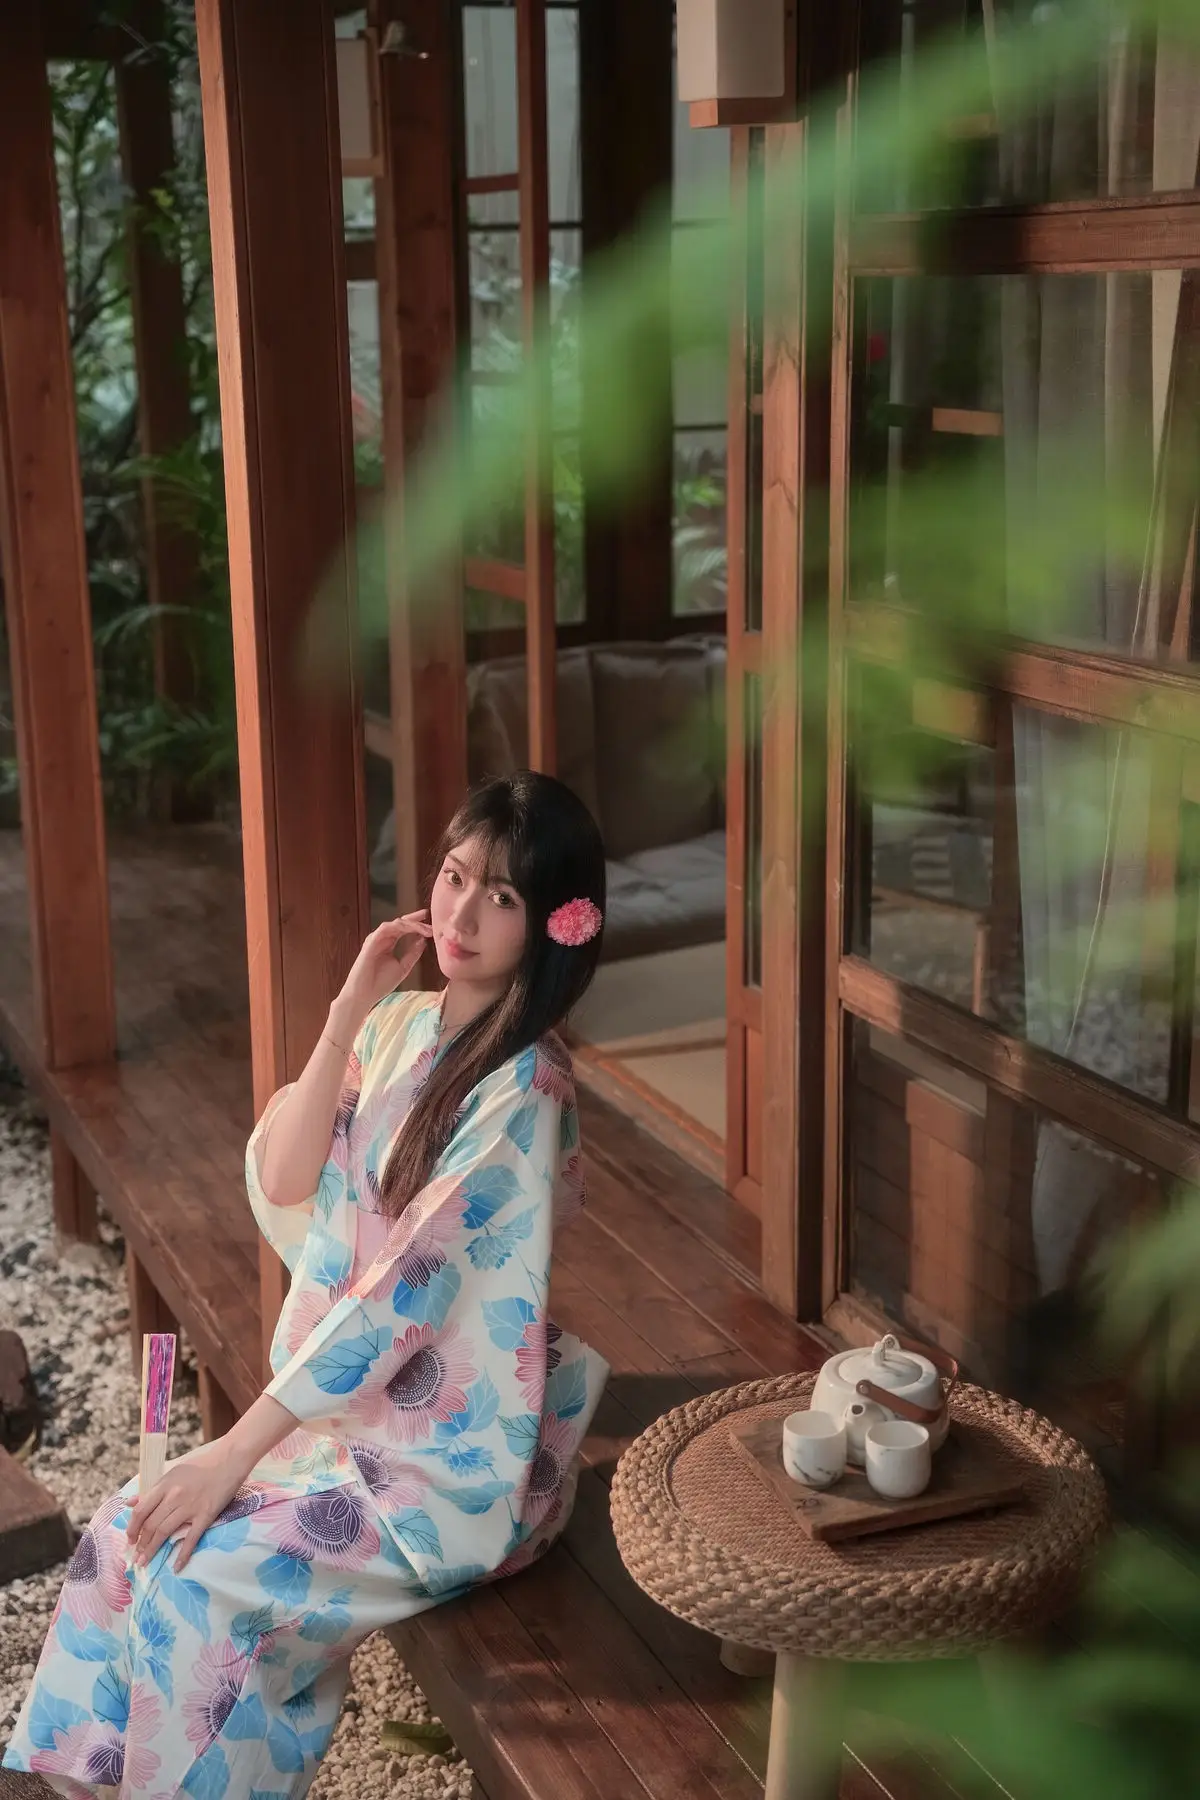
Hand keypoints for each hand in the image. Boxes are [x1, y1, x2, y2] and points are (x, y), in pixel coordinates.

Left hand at [125, 1437, 247, 1572]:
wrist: (229, 1461)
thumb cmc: (201, 1465)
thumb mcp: (173, 1472)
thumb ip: (153, 1489)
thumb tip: (130, 1503)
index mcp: (164, 1485)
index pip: (141, 1510)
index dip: (132, 1527)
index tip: (130, 1539)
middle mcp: (174, 1497)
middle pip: (151, 1524)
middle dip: (141, 1543)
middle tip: (136, 1556)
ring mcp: (190, 1507)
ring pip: (165, 1532)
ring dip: (152, 1550)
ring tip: (144, 1562)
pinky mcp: (205, 1515)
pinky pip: (191, 1538)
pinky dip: (183, 1554)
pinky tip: (176, 1567)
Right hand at [330, 912, 433, 1034]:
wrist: (364, 995)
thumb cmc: (380, 984)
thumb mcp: (403, 967)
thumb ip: (412, 954)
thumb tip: (423, 941)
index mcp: (388, 944)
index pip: (403, 929)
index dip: (416, 923)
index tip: (430, 923)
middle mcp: (381, 939)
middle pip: (400, 922)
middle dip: (415, 919)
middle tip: (428, 917)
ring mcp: (375, 939)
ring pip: (395, 923)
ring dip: (411, 924)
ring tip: (425, 929)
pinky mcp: (371, 941)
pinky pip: (386, 928)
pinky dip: (400, 927)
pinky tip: (412, 929)